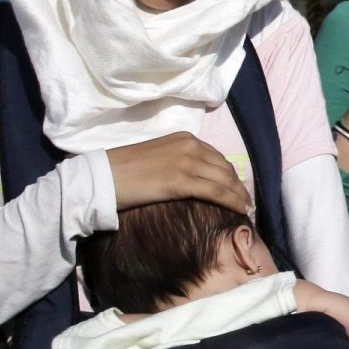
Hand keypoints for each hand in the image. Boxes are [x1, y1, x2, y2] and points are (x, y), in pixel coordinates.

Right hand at [105, 132, 250, 215]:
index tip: (237, 187)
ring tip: (245, 208)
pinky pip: (217, 192)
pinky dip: (232, 201)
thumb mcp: (157, 157)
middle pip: (225, 168)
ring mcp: (186, 162)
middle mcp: (190, 146)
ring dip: (239, 195)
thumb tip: (193, 178)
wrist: (102, 177)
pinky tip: (240, 210)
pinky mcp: (181, 181)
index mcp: (184, 138)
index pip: (217, 157)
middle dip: (238, 185)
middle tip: (245, 200)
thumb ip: (177, 161)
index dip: (230, 174)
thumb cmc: (124, 171)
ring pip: (225, 180)